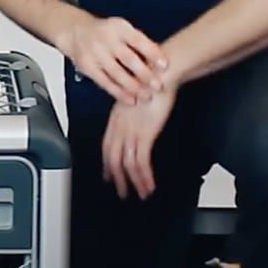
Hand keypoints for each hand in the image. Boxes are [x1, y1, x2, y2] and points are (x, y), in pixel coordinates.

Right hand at [58, 15, 168, 104]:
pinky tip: (130, 99)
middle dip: (144, 74)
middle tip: (158, 86)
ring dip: (133, 87)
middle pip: (128, 58)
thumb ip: (139, 43)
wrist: (76, 32)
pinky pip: (105, 82)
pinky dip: (118, 92)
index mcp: (119, 27)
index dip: (152, 53)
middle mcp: (106, 39)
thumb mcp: (122, 30)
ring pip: (116, 73)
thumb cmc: (107, 33)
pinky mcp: (87, 66)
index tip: (165, 66)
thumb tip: (161, 60)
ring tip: (146, 97)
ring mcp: (95, 53)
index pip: (138, 40)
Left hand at [102, 85, 175, 199]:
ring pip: (126, 164)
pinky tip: (149, 185)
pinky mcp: (145, 134)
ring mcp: (131, 131)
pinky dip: (145, 177)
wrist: (161, 73)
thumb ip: (133, 113)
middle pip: (112, 158)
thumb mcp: (137, 98)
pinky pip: (141, 162)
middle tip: (121, 191)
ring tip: (140, 194)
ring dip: (133, 182)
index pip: (106, 145)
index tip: (108, 175)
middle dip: (116, 178)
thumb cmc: (153, 81)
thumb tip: (138, 121)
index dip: (106, 163)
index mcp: (116, 117)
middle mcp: (120, 126)